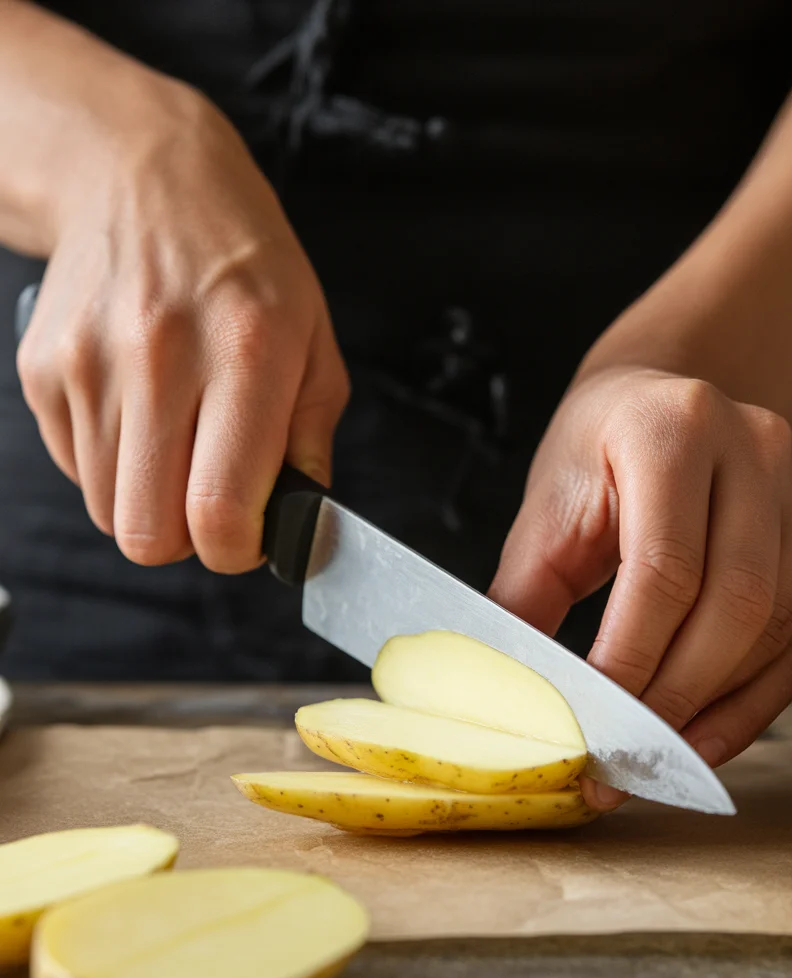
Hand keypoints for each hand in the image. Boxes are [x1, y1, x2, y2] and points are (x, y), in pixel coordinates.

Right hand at [16, 76, 347, 571]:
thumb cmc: (243, 264)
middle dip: (188, 539)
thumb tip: (299, 527)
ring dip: (149, 501)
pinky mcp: (41, 369)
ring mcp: (90, 363)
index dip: (236, 549)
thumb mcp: (314, 340)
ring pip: (109, 512)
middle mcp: (160, 357)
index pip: (218, 511)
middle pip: (149, 533)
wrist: (143, 177)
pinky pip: (76, 470)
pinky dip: (112, 465)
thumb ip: (311, 442)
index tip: (248, 534)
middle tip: (212, 499)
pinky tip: (139, 411)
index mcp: (246, 353)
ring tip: (178, 440)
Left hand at [490, 367, 791, 808]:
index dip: (632, 659)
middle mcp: (753, 448)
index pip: (664, 568)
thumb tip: (509, 697)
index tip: (597, 724)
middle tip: (626, 761)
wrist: (652, 407)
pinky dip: (756, 697)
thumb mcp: (545, 515)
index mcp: (671, 430)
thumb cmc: (592, 456)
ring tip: (660, 759)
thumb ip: (525, 601)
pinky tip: (707, 733)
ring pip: (777, 627)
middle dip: (676, 698)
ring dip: (717, 709)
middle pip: (735, 603)